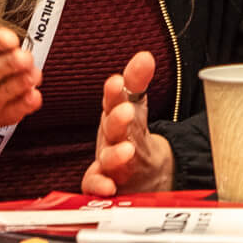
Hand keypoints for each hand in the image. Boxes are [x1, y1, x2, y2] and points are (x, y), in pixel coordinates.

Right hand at [83, 51, 173, 195]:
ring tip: (126, 150)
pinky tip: (108, 186)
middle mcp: (108, 137)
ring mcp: (106, 161)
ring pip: (107, 158)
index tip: (118, 82)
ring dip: (115, 155)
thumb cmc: (128, 135)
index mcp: (115, 115)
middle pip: (111, 127)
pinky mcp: (105, 184)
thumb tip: (145, 56)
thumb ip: (138, 81)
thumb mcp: (134, 105)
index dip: (115, 92)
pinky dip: (100, 186)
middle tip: (126, 111)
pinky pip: (97, 186)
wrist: (137, 173)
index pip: (115, 100)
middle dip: (117, 119)